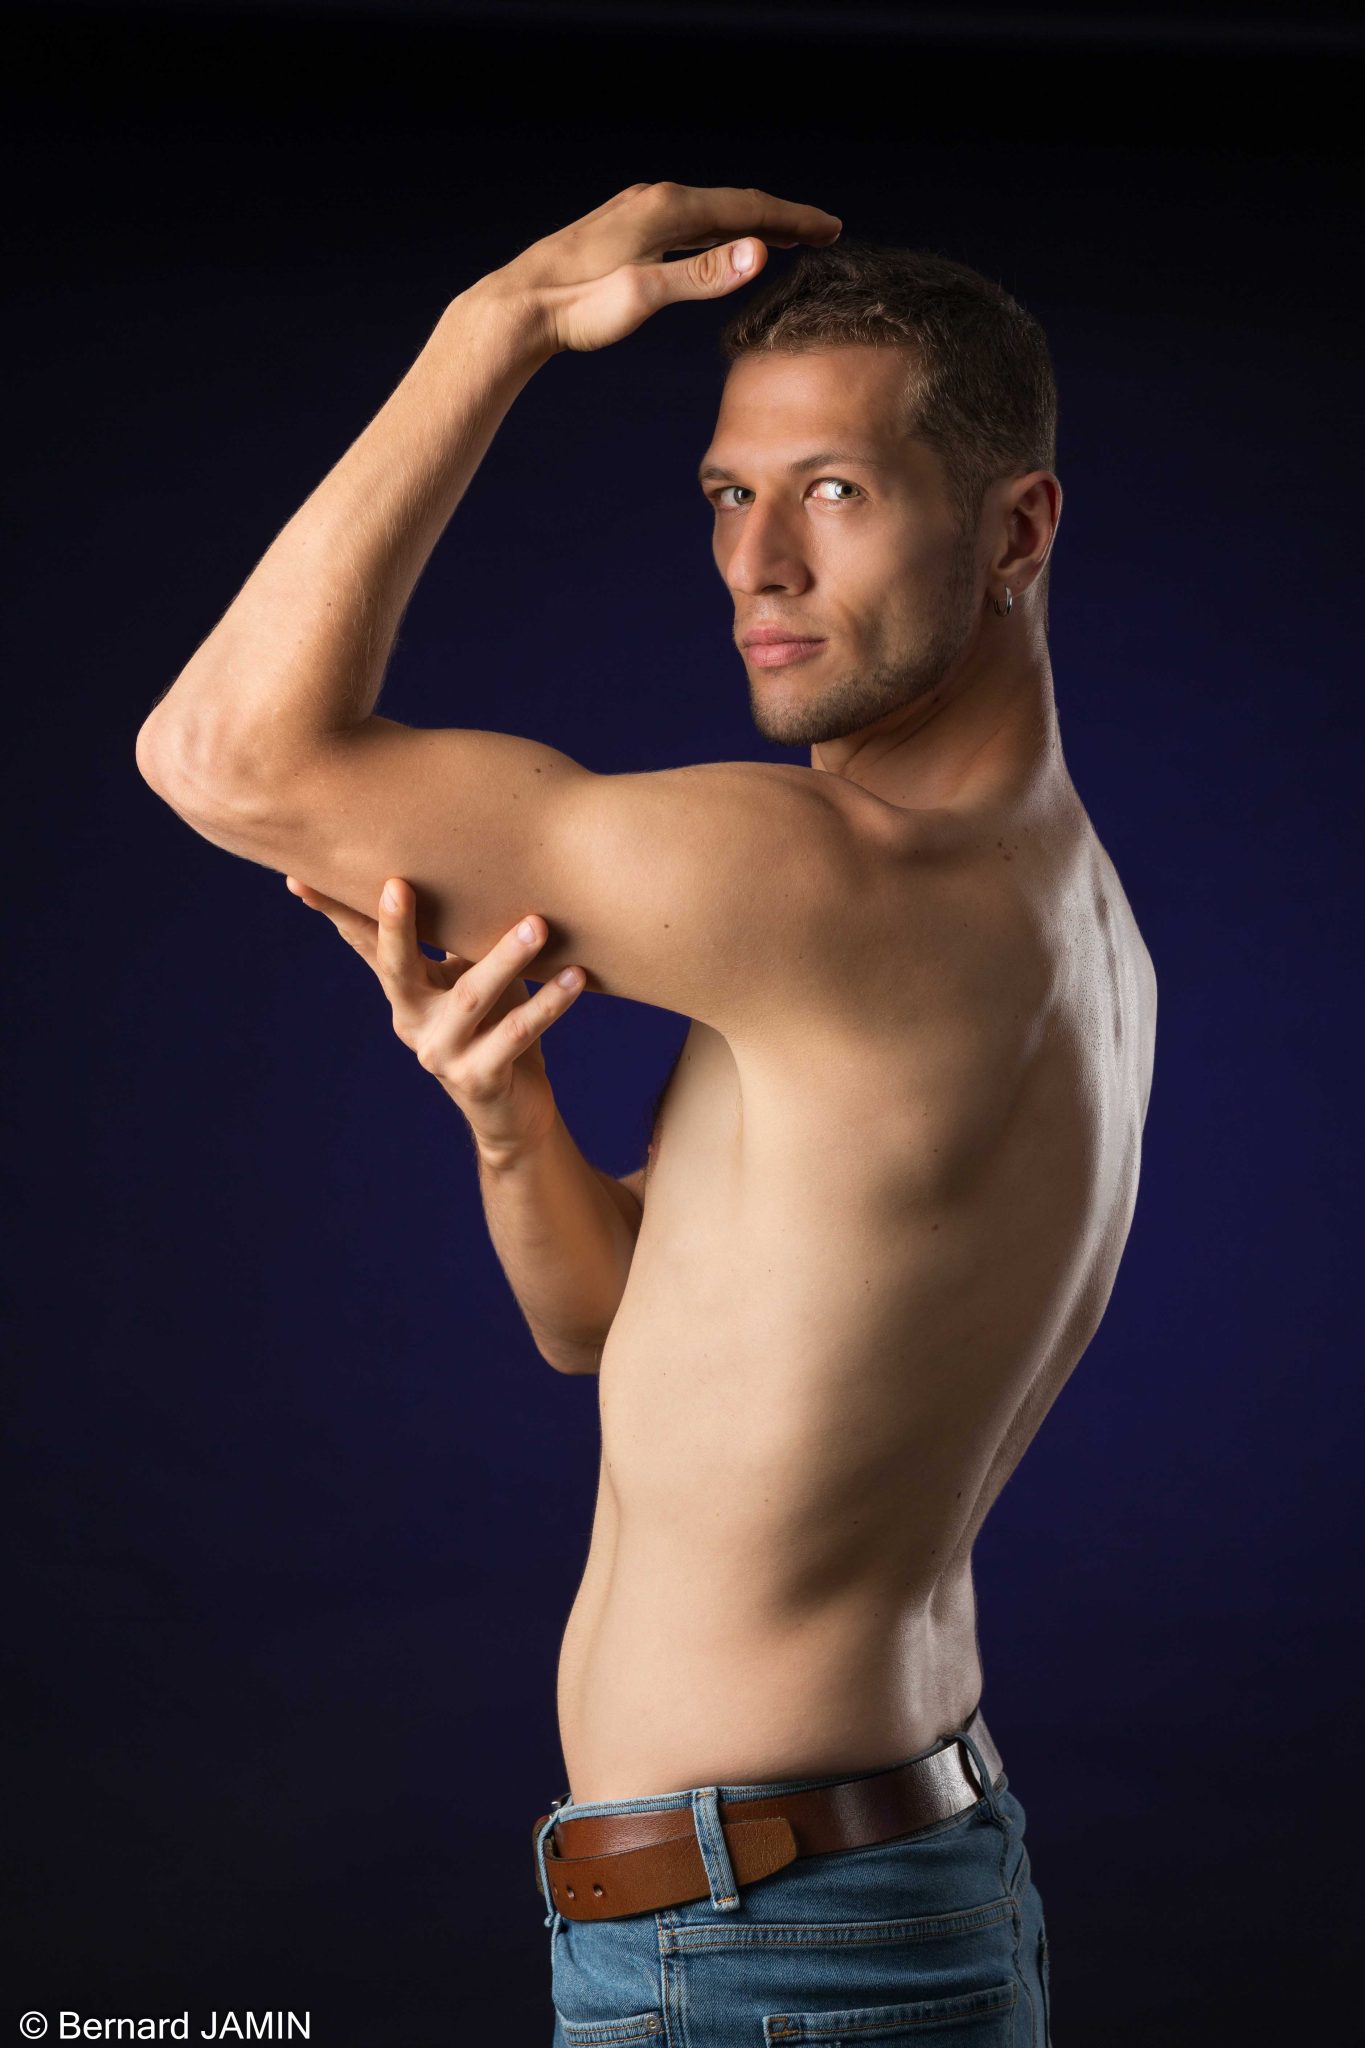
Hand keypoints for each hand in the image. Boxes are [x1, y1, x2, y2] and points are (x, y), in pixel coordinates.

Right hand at [285, 874, 583, 1164]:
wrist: (514, 1113)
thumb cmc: (494, 1026)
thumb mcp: (467, 978)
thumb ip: (458, 937)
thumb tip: (465, 862)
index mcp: (405, 991)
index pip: (363, 944)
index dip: (333, 912)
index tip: (299, 878)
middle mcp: (412, 1021)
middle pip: (395, 969)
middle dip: (397, 927)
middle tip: (397, 884)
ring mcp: (442, 1053)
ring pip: (472, 997)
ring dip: (505, 958)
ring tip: (537, 924)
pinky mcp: (480, 1079)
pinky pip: (517, 1034)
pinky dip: (549, 1004)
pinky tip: (575, 977)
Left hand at [485, 181, 841, 354]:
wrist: (518, 307)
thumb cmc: (577, 309)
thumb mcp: (644, 297)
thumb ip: (702, 276)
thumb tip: (758, 253)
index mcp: (667, 210)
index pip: (747, 209)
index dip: (793, 220)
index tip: (831, 229)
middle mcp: (654, 200)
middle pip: (733, 204)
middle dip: (781, 218)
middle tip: (823, 233)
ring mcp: (637, 212)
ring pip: (710, 212)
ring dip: (750, 224)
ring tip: (784, 237)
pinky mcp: (624, 229)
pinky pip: (686, 222)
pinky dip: (717, 230)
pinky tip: (720, 244)